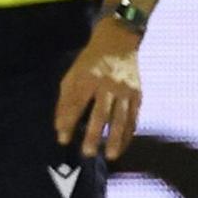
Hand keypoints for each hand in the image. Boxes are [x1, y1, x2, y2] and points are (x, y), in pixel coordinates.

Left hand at [55, 22, 143, 159]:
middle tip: (88, 153)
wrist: (118, 42)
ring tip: (110, 155)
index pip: (76, 104)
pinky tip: (123, 145)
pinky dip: (129, 132)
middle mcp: (109, 84)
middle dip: (94, 134)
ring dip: (116, 138)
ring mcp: (126, 89)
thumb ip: (65, 101)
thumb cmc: (89, 63)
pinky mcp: (138, 93)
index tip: (63, 140)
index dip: (68, 122)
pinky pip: (134, 116)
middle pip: (101, 113)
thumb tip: (59, 128)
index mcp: (88, 77)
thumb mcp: (72, 75)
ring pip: (122, 117)